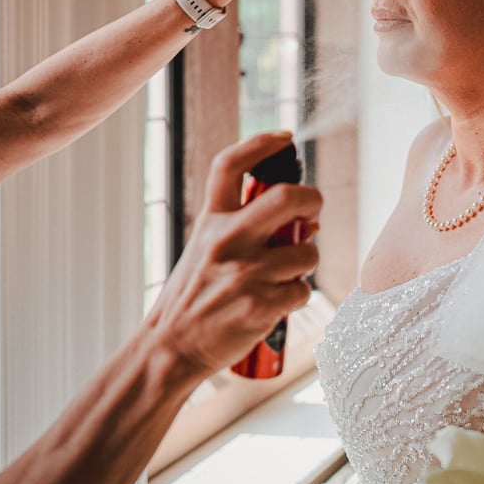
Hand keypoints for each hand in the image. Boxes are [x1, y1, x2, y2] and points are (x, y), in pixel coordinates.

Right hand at [145, 132, 321, 378]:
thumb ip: (247, 228)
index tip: (285, 136)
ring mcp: (245, 273)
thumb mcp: (206, 248)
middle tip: (313, 208)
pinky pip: (303, 290)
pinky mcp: (261, 306)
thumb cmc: (193, 295)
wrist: (169, 347)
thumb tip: (307, 221)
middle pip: (288, 196)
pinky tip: (277, 303)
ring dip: (306, 261)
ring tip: (286, 274)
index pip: (231, 165)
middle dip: (312, 198)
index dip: (262, 142)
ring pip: (307, 251)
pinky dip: (297, 296)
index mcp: (211, 220)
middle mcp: (227, 240)